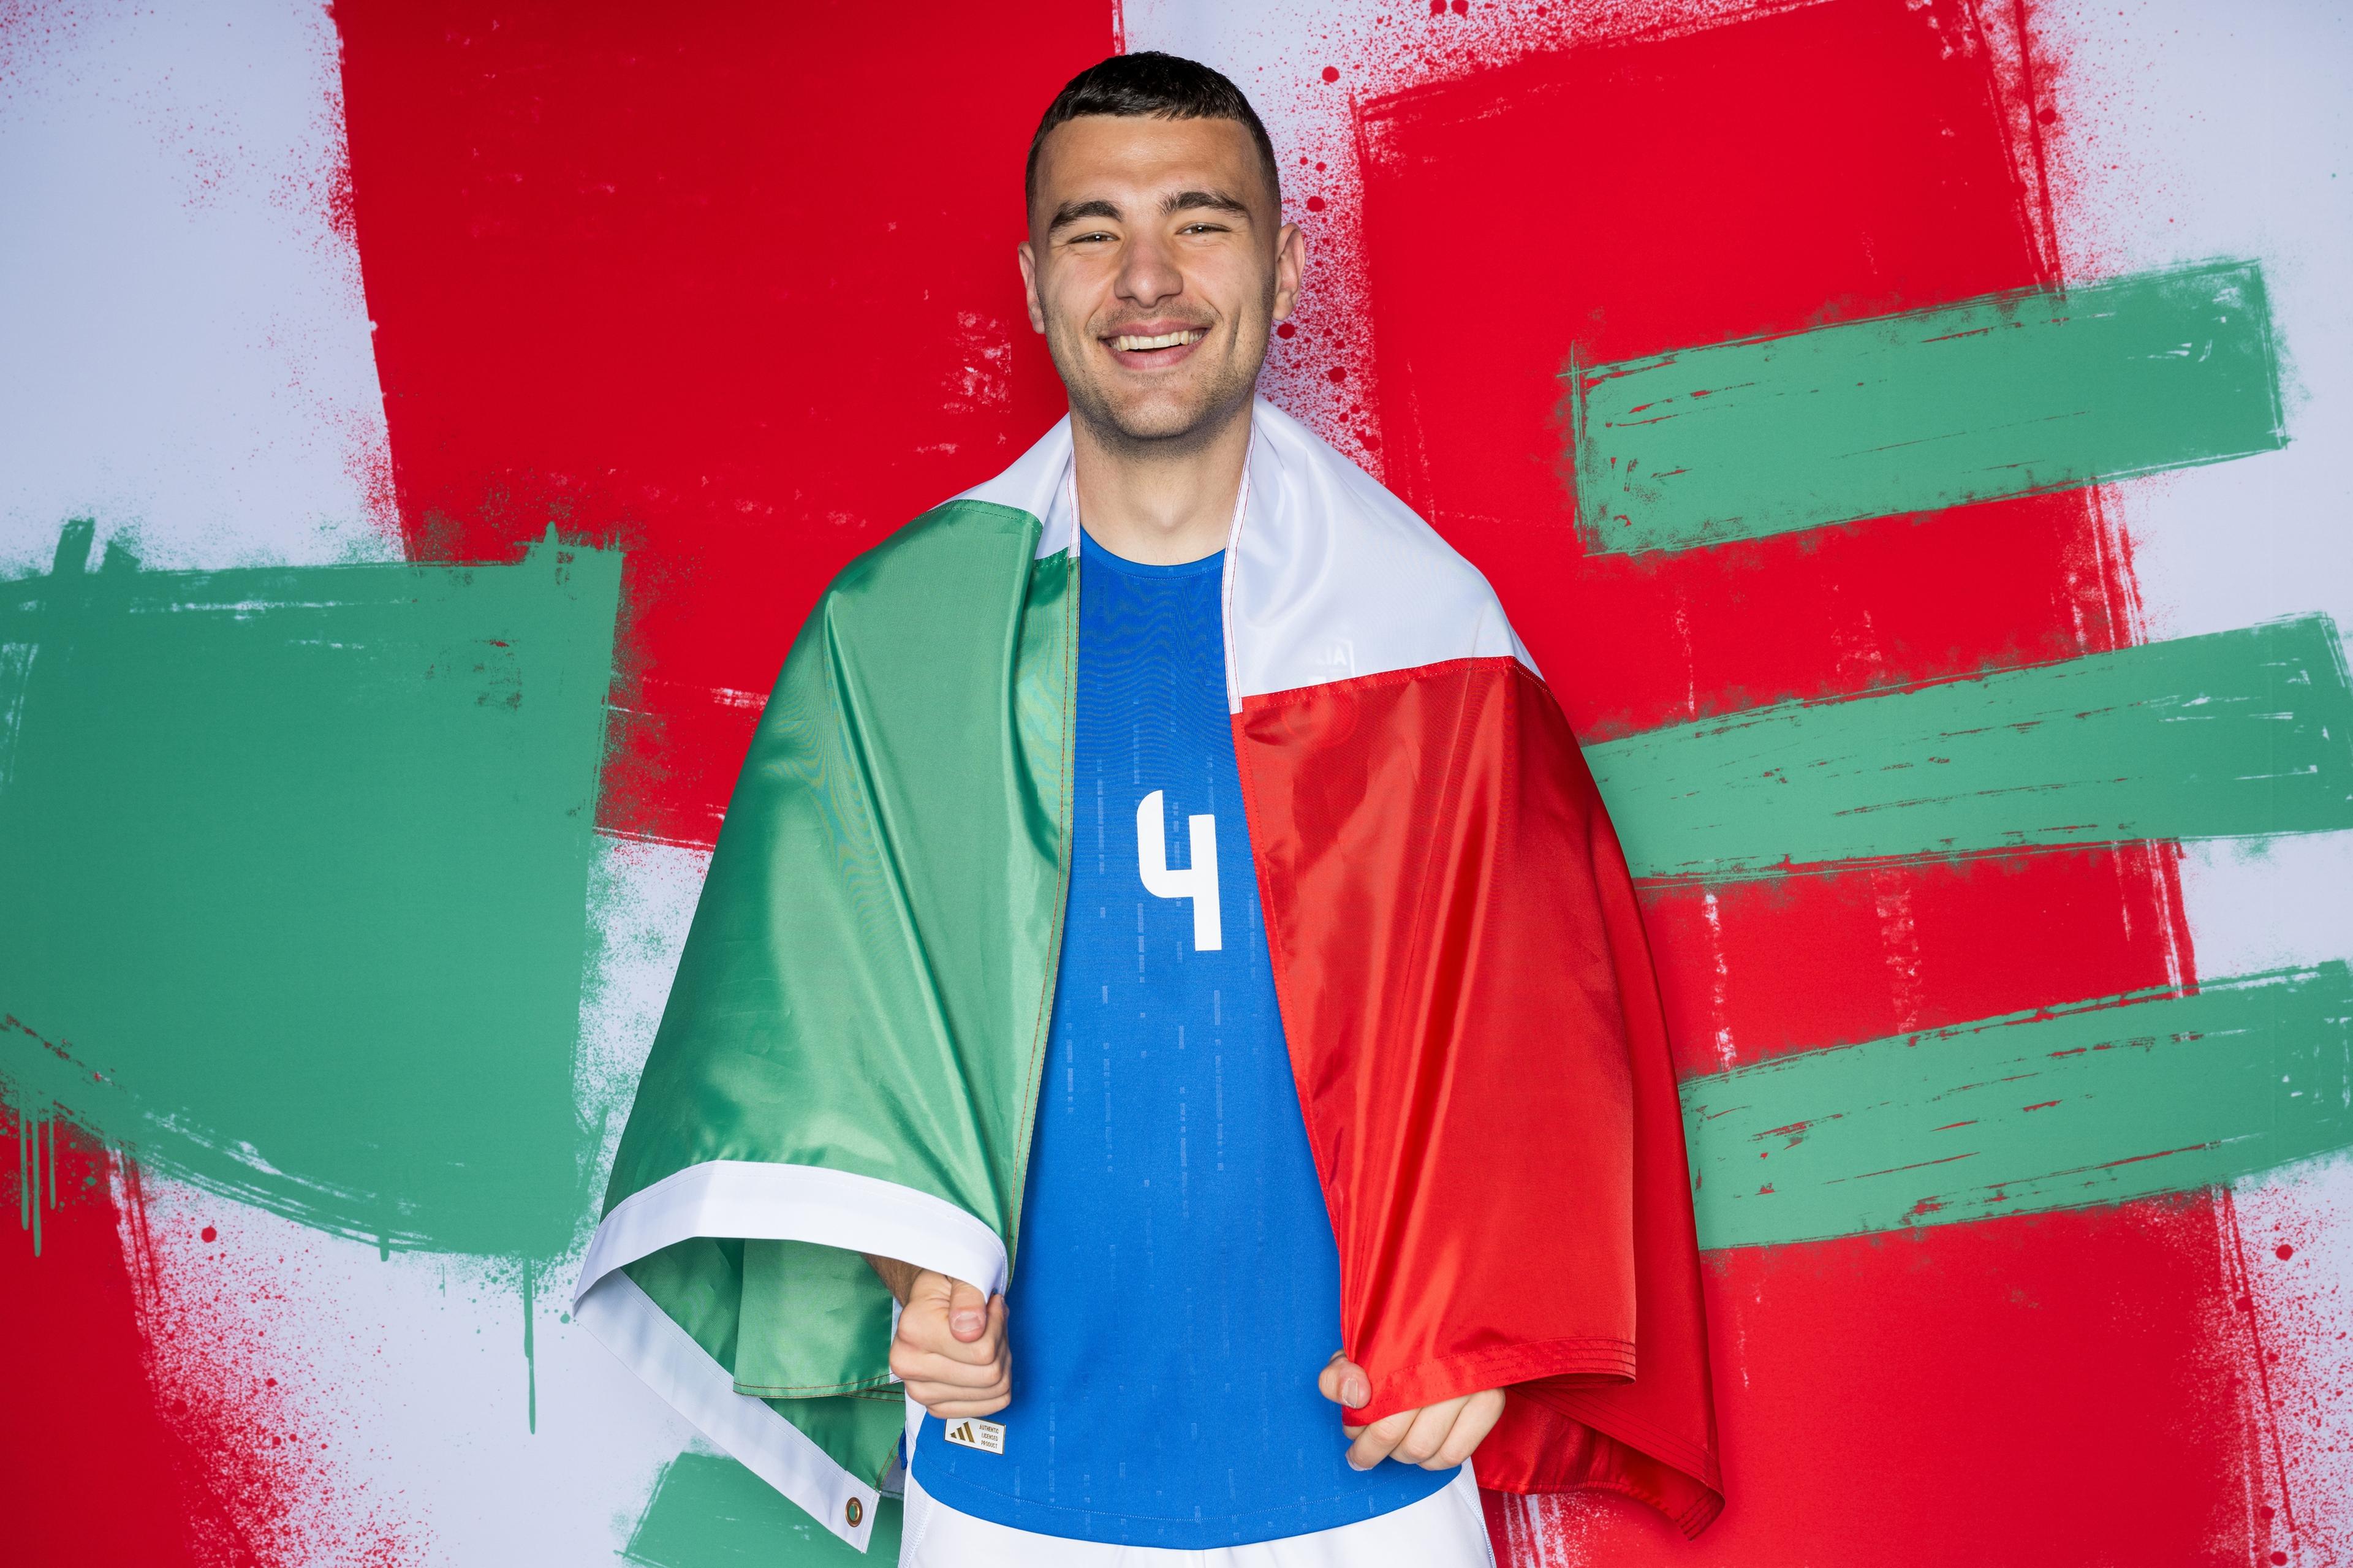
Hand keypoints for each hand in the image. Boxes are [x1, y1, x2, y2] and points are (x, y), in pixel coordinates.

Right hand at [884, 1267, 1010, 1418]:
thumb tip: (971, 1328)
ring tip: (987, 1338)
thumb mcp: (961, 1274)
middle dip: (1001, 1345)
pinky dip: (994, 1386)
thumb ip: (969, 1297)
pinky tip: (983, 1362)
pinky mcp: (933, 1406)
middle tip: (992, 1323)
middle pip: (989, 1375)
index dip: (998, 1325)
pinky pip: (984, 1408)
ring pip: (991, 1391)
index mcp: (912, 1330)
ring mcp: (919, 1391)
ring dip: (1000, 1363)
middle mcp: (908, 1366)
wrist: (928, 1305)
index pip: (982, 1350)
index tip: (991, 1306)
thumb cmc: (946, 1288)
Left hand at [1318, 1352, 1505, 1471]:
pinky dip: (1433, 1461)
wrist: (1440, 1321)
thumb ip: (1339, 1374)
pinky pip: (1455, 1454)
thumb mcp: (1357, 1355)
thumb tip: (1356, 1397)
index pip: (1379, 1411)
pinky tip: (1422, 1450)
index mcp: (1406, 1346)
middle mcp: (1444, 1363)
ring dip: (1402, 1455)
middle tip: (1362, 1450)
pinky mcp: (1491, 1401)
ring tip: (1392, 1445)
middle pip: (1400, 1435)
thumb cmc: (1394, 1347)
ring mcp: (1471, 1382)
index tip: (1351, 1430)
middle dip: (1373, 1449)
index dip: (1359, 1428)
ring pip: (1426, 1449)